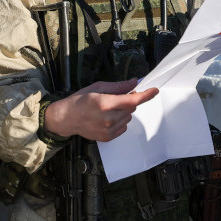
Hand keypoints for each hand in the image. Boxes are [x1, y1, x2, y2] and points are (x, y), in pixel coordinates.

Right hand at [43, 79, 157, 141]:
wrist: (66, 118)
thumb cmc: (79, 101)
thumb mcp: (97, 87)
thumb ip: (118, 86)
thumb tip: (134, 83)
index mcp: (105, 104)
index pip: (132, 100)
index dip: (146, 95)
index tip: (154, 91)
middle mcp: (108, 119)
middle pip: (131, 108)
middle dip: (128, 101)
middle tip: (115, 98)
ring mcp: (108, 130)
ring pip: (128, 118)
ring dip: (124, 112)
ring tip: (107, 109)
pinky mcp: (108, 137)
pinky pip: (123, 127)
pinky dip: (120, 121)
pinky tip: (106, 118)